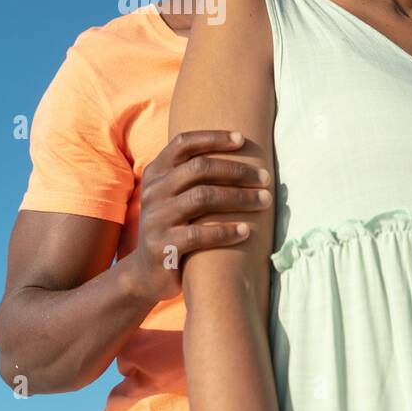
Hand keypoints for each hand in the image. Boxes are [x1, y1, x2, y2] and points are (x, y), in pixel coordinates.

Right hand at [119, 130, 272, 304]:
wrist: (146, 273)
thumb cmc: (173, 227)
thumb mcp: (173, 196)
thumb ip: (192, 175)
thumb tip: (239, 151)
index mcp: (155, 173)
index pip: (183, 143)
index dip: (213, 138)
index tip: (241, 140)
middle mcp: (153, 192)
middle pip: (199, 168)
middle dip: (236, 170)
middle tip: (265, 178)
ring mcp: (155, 219)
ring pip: (202, 197)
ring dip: (239, 197)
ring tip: (264, 201)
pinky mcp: (162, 247)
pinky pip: (199, 234)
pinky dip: (226, 231)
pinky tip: (246, 231)